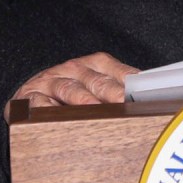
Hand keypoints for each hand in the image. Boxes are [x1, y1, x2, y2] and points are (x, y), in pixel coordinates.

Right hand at [12, 51, 141, 108]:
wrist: (31, 92)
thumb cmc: (72, 92)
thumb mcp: (95, 85)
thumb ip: (120, 90)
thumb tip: (151, 103)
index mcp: (95, 64)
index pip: (118, 72)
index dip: (132, 83)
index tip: (145, 96)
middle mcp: (74, 69)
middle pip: (97, 82)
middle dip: (113, 93)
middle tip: (126, 105)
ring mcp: (52, 81)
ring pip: (70, 90)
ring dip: (84, 101)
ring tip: (96, 112)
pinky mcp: (30, 97)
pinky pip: (40, 103)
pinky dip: (49, 109)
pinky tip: (58, 118)